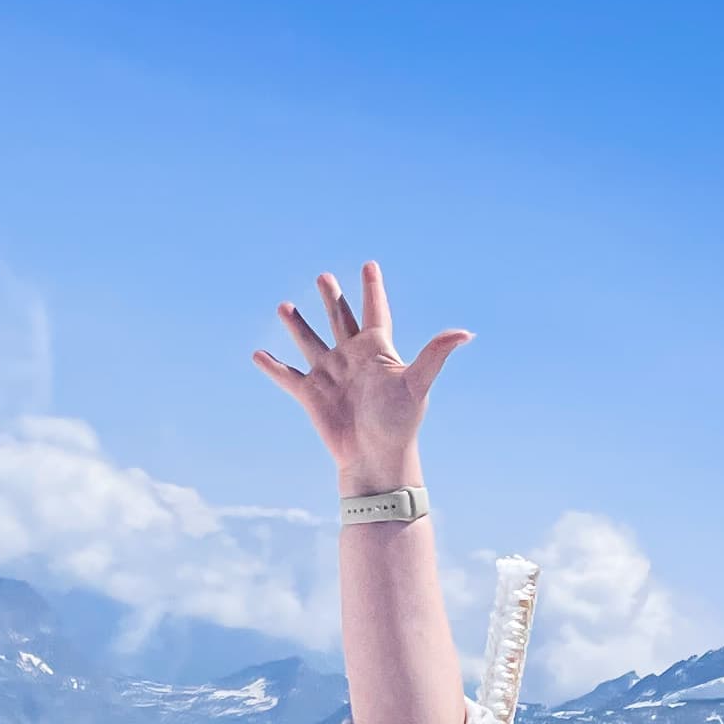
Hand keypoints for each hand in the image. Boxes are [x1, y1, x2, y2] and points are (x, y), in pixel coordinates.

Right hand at [253, 263, 469, 489]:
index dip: (372, 289)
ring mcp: (330, 374)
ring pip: (310, 341)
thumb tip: (466, 333)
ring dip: (297, 324)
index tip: (369, 265)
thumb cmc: (400, 422)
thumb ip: (435, 354)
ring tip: (284, 306)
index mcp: (377, 350)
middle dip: (332, 298)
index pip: (375, 311)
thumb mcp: (417, 383)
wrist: (376, 457)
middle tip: (324, 277)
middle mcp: (351, 357)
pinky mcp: (311, 394)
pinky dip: (272, 366)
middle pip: (340, 319)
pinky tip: (257, 354)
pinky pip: (287, 377)